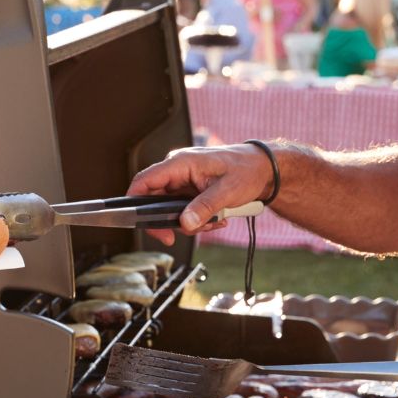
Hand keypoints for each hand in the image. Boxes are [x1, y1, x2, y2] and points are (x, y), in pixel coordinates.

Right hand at [127, 144, 274, 235]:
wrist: (263, 169)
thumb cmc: (247, 170)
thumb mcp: (227, 191)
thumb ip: (204, 207)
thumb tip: (185, 223)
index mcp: (180, 163)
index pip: (145, 181)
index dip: (134, 202)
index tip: (137, 221)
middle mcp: (177, 171)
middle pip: (153, 200)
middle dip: (168, 221)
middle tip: (178, 234)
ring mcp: (183, 181)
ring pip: (169, 209)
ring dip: (188, 222)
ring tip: (212, 222)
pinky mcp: (190, 190)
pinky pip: (183, 210)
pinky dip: (196, 219)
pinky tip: (215, 219)